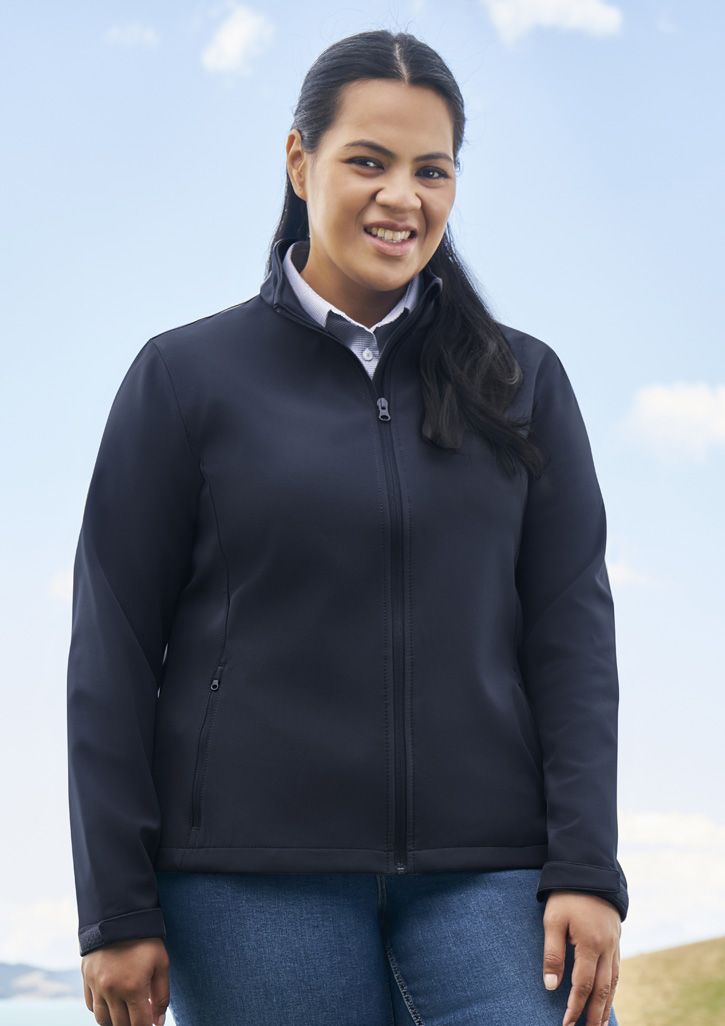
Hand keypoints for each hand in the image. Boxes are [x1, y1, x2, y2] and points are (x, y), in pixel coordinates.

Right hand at [81, 937, 168, 1025]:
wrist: (119, 915)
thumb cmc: (145, 939)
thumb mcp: (161, 963)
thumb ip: (162, 995)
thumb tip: (158, 1022)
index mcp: (133, 987)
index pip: (139, 1024)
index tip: (151, 1024)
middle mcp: (111, 990)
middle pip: (120, 1025)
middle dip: (132, 1025)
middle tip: (140, 1017)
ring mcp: (96, 985)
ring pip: (102, 1019)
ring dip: (115, 1021)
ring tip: (126, 1015)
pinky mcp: (86, 978)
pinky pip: (91, 1005)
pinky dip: (101, 1009)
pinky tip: (112, 1003)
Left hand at [542, 891, 620, 1025]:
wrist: (588, 869)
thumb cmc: (566, 895)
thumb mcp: (552, 920)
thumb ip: (552, 954)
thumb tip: (550, 986)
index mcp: (590, 944)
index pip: (583, 985)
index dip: (575, 1007)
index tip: (567, 1024)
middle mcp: (606, 948)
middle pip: (603, 989)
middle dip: (595, 1014)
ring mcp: (614, 943)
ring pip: (613, 982)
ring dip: (607, 1005)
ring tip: (601, 1024)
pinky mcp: (616, 938)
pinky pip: (616, 969)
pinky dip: (613, 987)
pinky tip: (608, 995)